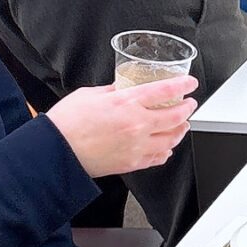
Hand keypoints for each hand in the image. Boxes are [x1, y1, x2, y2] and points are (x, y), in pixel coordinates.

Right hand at [48, 75, 196, 179]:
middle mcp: (136, 125)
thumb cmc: (67, 122)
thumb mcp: (91, 94)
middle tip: (190, 104)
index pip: (165, 91)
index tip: (190, 83)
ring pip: (172, 139)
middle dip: (187, 109)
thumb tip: (124, 88)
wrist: (56, 150)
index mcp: (126, 103)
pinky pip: (158, 157)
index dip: (183, 85)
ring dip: (180, 130)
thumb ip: (113, 91)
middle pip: (176, 117)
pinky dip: (166, 150)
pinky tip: (166, 146)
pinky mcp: (132, 163)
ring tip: (182, 125)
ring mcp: (136, 146)